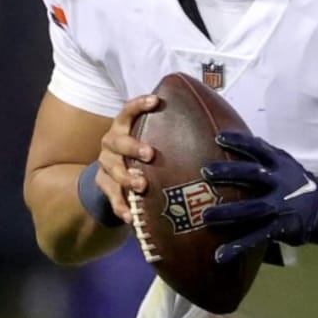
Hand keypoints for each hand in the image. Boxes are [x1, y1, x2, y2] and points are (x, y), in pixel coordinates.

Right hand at [91, 93, 160, 226]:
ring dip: (128, 178)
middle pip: (118, 142)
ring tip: (142, 186)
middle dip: (134, 147)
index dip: (139, 105)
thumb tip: (214, 130)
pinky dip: (121, 207)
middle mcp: (111, 143)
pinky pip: (112, 197)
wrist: (112, 178)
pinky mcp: (104, 186)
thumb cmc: (140, 155)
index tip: (156, 101)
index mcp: (123, 127)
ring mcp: (106, 165)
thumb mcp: (149, 140)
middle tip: (151, 154)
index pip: (128, 111)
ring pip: (113, 170)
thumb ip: (169, 134)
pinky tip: (131, 217)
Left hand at [202, 132, 317, 262]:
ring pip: (251, 208)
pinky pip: (256, 238)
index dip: (240, 141)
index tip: (219, 136)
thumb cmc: (301, 186)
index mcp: (282, 165)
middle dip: (229, 171)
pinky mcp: (281, 228)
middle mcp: (281, 183)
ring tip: (206, 216)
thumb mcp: (289, 167)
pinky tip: (219, 255)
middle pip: (252, 174)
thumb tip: (238, 144)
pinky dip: (237, 247)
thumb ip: (268, 160)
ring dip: (228, 212)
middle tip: (205, 171)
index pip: (259, 148)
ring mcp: (281, 206)